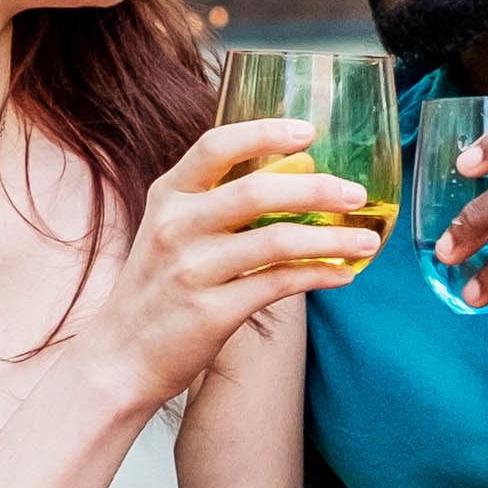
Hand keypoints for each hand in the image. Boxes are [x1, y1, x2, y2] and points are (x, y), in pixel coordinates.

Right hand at [96, 114, 381, 400]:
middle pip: (257, 191)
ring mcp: (192, 270)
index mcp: (167, 196)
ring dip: (332, 239)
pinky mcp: (211, 312)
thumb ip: (215, 204)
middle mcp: (176, 227)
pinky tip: (342, 273)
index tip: (308, 131)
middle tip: (357, 193)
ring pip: (277, 241)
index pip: (216, 146)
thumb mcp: (170, 232)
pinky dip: (318, 276)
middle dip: (318, 189)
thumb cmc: (156, 289)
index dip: (265, 133)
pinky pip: (279, 285)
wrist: (120, 356)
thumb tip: (295, 181)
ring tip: (367, 241)